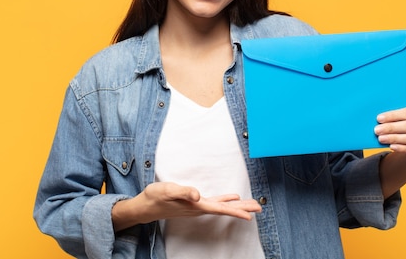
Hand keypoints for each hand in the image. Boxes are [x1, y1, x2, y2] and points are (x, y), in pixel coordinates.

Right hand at [112, 182, 261, 230]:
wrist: (146, 206)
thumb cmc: (156, 197)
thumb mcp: (168, 190)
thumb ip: (183, 192)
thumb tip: (198, 194)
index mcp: (196, 206)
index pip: (220, 208)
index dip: (235, 211)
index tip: (250, 215)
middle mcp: (199, 208)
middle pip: (225, 209)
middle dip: (242, 209)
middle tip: (259, 208)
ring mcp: (197, 206)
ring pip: (222, 206)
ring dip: (237, 206)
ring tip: (251, 205)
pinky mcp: (194, 203)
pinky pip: (215, 202)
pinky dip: (226, 200)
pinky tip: (231, 198)